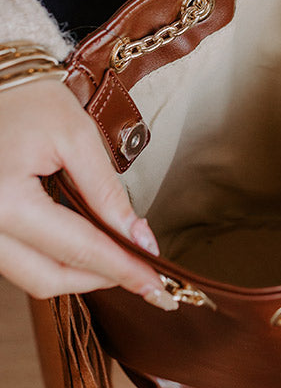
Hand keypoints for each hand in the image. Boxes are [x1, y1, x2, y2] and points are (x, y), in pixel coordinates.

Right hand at [0, 79, 176, 309]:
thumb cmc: (30, 101)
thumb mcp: (77, 137)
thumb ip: (107, 194)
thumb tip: (139, 240)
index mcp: (5, 201)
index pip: (77, 249)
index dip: (122, 269)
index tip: (157, 286)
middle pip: (49, 277)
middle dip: (101, 278)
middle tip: (144, 275)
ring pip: (33, 276)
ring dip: (78, 274)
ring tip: (119, 260)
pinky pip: (20, 262)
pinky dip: (55, 261)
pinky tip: (85, 248)